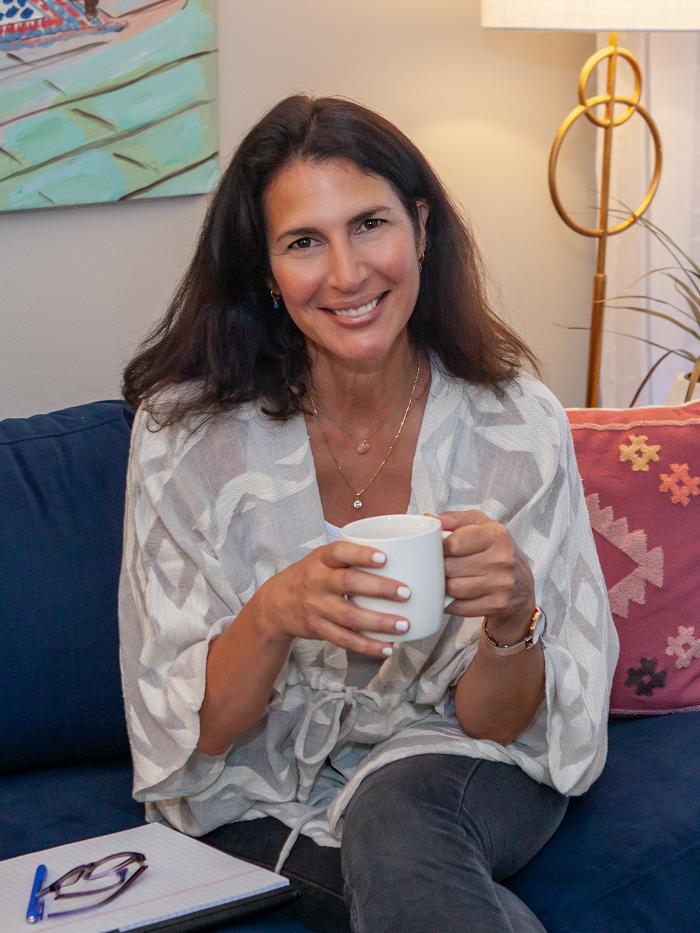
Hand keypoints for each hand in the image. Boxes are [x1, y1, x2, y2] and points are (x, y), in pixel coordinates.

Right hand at [255, 542, 411, 656]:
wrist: (276, 603)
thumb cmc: (312, 576)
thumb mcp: (323, 559)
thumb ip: (351, 558)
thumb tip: (402, 559)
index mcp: (321, 559)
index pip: (340, 552)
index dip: (361, 554)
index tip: (384, 558)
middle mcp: (316, 581)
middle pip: (348, 583)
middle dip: (379, 588)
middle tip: (406, 592)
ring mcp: (316, 606)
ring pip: (349, 616)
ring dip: (379, 622)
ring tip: (404, 624)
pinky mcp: (318, 628)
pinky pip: (344, 639)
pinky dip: (367, 645)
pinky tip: (387, 647)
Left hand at [439, 510, 535, 638]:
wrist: (522, 585)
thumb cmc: (496, 551)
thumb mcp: (481, 526)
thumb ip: (455, 519)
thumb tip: (429, 519)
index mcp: (497, 535)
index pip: (455, 542)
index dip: (439, 547)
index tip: (439, 549)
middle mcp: (502, 559)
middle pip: (450, 566)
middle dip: (440, 567)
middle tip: (441, 566)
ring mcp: (501, 584)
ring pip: (453, 588)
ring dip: (444, 585)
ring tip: (447, 579)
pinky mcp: (497, 605)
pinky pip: (459, 606)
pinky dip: (450, 602)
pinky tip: (454, 595)